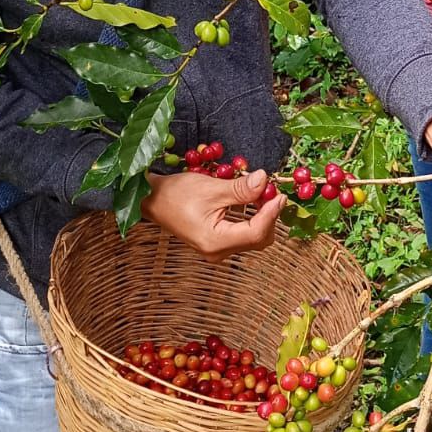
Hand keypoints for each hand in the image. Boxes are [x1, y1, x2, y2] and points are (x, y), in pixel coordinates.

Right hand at [141, 168, 284, 259]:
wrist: (152, 200)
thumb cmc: (175, 194)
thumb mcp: (211, 188)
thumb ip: (240, 189)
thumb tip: (265, 180)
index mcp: (215, 241)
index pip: (256, 232)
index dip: (272, 213)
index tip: (280, 194)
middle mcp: (218, 251)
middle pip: (259, 238)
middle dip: (269, 215)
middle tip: (271, 191)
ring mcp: (217, 249)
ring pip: (253, 237)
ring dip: (262, 215)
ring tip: (262, 193)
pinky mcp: (216, 243)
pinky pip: (243, 234)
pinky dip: (252, 218)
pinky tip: (251, 201)